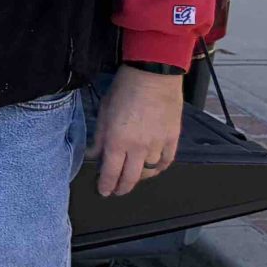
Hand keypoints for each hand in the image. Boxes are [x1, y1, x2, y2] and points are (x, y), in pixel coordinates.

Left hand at [93, 66, 184, 197]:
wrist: (153, 75)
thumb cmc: (124, 89)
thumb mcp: (104, 112)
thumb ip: (100, 137)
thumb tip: (93, 154)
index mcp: (117, 141)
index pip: (110, 173)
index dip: (106, 185)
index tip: (104, 191)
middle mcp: (138, 148)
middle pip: (131, 178)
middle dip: (122, 188)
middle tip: (117, 191)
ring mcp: (157, 144)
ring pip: (149, 171)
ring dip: (140, 176)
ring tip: (134, 176)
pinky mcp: (173, 138)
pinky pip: (167, 161)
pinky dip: (159, 167)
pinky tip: (154, 167)